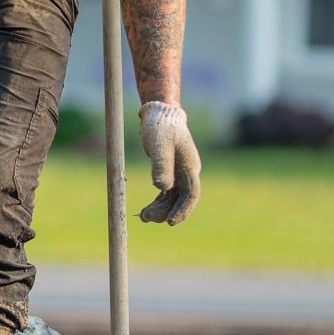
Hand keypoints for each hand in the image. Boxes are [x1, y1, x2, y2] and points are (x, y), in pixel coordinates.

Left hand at [137, 101, 200, 224]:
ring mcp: (178, 173)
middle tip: (147, 218)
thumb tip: (161, 188)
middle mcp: (187, 172)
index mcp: (190, 167)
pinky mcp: (168, 171)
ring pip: (172, 198)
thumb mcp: (160, 145)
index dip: (182, 210)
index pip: (191, 194)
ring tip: (143, 217)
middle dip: (166, 212)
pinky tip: (146, 210)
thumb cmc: (160, 127)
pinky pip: (165, 193)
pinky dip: (157, 203)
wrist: (159, 112)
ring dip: (160, 209)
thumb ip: (161, 165)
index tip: (171, 222)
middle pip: (181, 199)